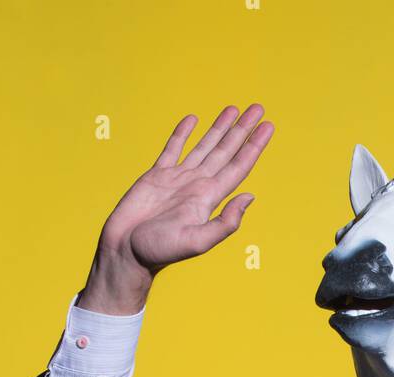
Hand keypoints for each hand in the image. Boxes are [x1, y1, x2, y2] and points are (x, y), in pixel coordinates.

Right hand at [78, 104, 274, 313]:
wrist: (126, 252)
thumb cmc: (159, 251)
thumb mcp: (197, 241)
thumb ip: (224, 223)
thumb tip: (250, 196)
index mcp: (209, 198)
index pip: (238, 166)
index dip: (254, 146)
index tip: (268, 126)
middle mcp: (197, 185)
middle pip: (226, 151)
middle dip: (242, 130)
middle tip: (258, 108)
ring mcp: (178, 179)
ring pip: (204, 146)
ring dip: (220, 128)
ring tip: (234, 109)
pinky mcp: (156, 175)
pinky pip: (173, 148)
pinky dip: (183, 133)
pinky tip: (193, 119)